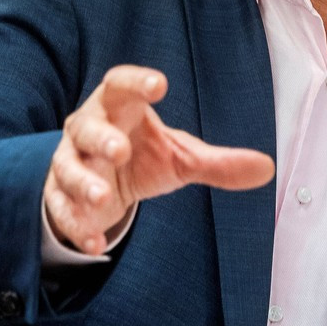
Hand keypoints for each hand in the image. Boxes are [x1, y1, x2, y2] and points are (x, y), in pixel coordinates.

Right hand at [44, 65, 274, 254]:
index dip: (137, 82)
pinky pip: (62, 209)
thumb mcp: (181, 157)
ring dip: (84, 183)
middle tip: (120, 150)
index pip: (121, 84)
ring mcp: (69, 162)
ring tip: (102, 197)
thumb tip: (267, 168)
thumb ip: (219, 163)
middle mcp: (87, 129)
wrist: (100, 186)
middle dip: (101, 138)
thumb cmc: (143, 155)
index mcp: (119, 108)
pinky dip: (77, 225)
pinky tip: (95, 243)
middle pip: (86, 126)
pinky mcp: (59, 197)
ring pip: (68, 168)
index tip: (159, 84)